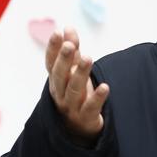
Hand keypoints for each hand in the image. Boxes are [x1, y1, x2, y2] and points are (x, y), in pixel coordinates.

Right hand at [45, 27, 109, 141]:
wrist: (79, 128)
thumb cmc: (75, 93)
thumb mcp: (73, 72)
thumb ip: (72, 51)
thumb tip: (68, 27)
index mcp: (56, 80)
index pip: (51, 63)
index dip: (53, 48)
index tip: (57, 32)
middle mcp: (61, 93)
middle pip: (60, 76)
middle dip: (64, 60)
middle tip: (69, 45)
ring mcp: (72, 107)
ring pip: (74, 90)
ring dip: (80, 73)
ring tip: (88, 58)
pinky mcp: (86, 118)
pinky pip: (91, 107)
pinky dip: (97, 98)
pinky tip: (105, 87)